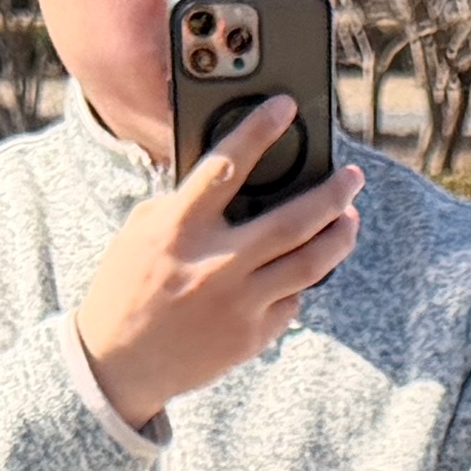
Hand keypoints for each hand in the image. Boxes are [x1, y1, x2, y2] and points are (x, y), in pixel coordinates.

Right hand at [76, 108, 360, 431]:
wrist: (119, 364)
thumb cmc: (128, 286)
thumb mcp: (144, 232)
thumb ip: (185, 202)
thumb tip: (233, 174)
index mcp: (180, 230)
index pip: (226, 166)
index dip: (259, 131)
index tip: (285, 106)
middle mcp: (215, 265)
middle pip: (294, 220)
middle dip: (333, 193)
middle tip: (352, 177)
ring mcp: (239, 304)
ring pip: (312, 263)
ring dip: (339, 235)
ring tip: (349, 217)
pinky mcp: (253, 336)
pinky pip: (292, 299)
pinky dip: (298, 280)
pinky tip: (298, 268)